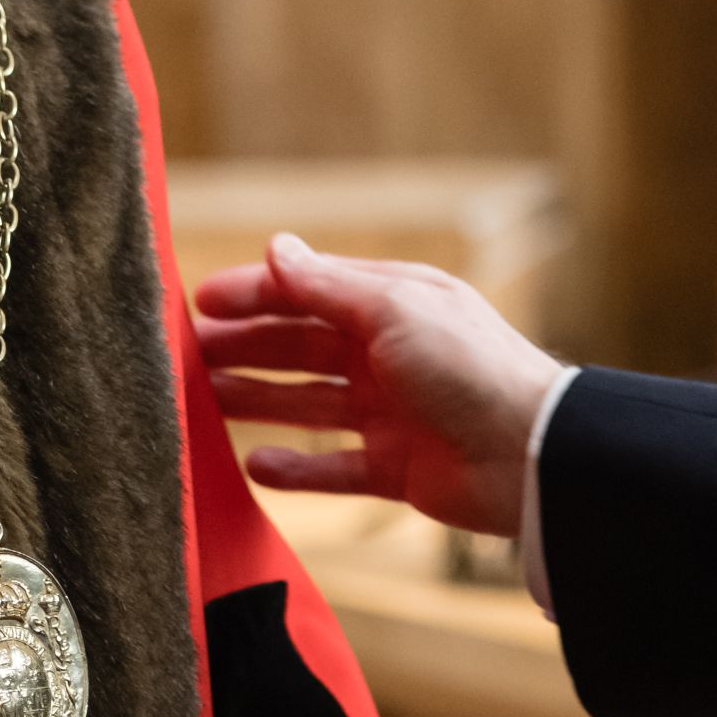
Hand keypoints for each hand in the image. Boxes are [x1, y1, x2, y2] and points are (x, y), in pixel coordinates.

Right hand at [192, 236, 565, 540]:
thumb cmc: (470, 367)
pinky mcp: (396, 469)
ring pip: (309, 404)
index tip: (199, 303)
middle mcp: (390, 354)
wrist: (531, 454)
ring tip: (203, 404)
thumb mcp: (393, 309)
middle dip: (245, 348)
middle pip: (302, 348)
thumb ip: (327, 285)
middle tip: (186, 357)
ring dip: (258, 401)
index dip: (255, 295)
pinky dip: (297, 469)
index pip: (310, 292)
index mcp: (394, 304)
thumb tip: (273, 247)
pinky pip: (335, 468)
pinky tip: (255, 465)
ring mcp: (392, 413)